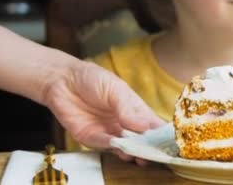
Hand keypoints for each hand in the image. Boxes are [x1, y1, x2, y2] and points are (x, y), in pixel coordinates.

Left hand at [42, 60, 164, 163]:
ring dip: (132, 152)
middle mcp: (124, 124)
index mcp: (135, 110)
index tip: (170, 142)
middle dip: (148, 149)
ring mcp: (109, 132)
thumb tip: (144, 126)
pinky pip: (104, 146)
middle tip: (154, 154)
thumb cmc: (92, 79)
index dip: (162, 135)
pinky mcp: (91, 138)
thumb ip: (128, 108)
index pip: (153, 125)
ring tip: (138, 155)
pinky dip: (112, 148)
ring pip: (125, 148)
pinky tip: (119, 147)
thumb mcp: (115, 88)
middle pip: (141, 141)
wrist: (62, 81)